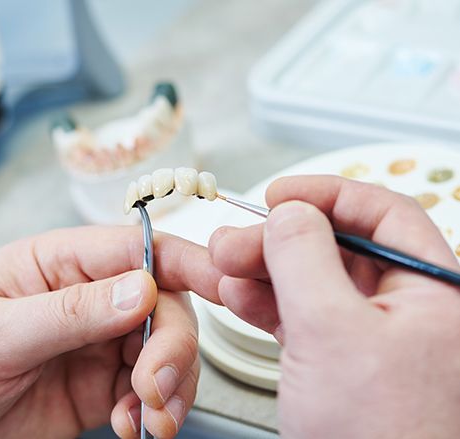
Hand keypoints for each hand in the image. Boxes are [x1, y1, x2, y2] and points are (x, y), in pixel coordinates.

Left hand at [0, 226, 220, 438]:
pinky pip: (150, 390)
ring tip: (150, 418)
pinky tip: (134, 425)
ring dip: (171, 385)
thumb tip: (141, 290)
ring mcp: (101, 341)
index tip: (223, 283)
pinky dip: (154, 411)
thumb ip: (70, 311)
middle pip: (166, 304)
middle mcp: (92, 296)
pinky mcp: (104, 383)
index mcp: (64, 262)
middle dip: (173, 347)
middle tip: (156, 387)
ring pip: (167, 349)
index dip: (189, 261)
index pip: (140, 249)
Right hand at [209, 176, 459, 438]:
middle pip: (338, 246)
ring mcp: (371, 337)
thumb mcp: (333, 333)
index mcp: (433, 292)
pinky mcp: (341, 362)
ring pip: (314, 280)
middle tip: (235, 239)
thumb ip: (305, 259)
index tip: (279, 194)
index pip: (382, 214)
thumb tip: (289, 213)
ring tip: (226, 267)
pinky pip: (303, 315)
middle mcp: (407, 310)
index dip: (327, 195)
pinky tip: (240, 296)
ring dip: (266, 269)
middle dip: (280, 238)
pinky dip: (268, 302)